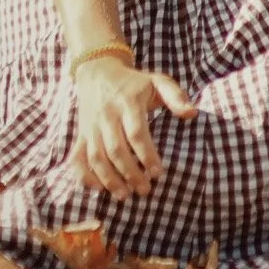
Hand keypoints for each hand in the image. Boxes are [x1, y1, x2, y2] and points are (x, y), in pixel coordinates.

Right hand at [69, 54, 197, 200]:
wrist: (98, 72)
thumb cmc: (134, 83)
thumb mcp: (157, 81)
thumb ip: (176, 97)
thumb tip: (193, 113)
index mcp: (128, 102)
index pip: (136, 133)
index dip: (147, 155)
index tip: (158, 174)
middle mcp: (107, 115)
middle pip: (116, 149)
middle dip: (130, 173)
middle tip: (145, 190)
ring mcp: (91, 126)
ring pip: (97, 157)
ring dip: (109, 179)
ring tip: (124, 196)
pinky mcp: (81, 135)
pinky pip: (76, 158)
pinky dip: (83, 175)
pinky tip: (97, 188)